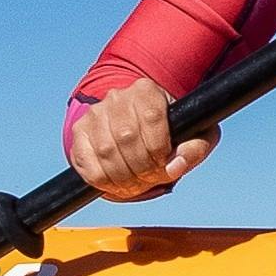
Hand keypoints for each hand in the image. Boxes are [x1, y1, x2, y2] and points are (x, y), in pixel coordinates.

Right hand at [66, 77, 212, 202]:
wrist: (138, 126)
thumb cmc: (172, 131)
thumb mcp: (195, 135)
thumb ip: (194, 148)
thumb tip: (176, 167)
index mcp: (147, 90)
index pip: (152, 118)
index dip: (159, 149)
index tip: (164, 163)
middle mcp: (117, 96)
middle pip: (126, 137)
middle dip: (142, 168)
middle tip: (150, 178)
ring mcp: (95, 113)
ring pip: (106, 151)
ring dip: (123, 178)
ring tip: (136, 184)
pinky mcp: (79, 132)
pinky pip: (88, 165)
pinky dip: (104, 182)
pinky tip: (117, 185)